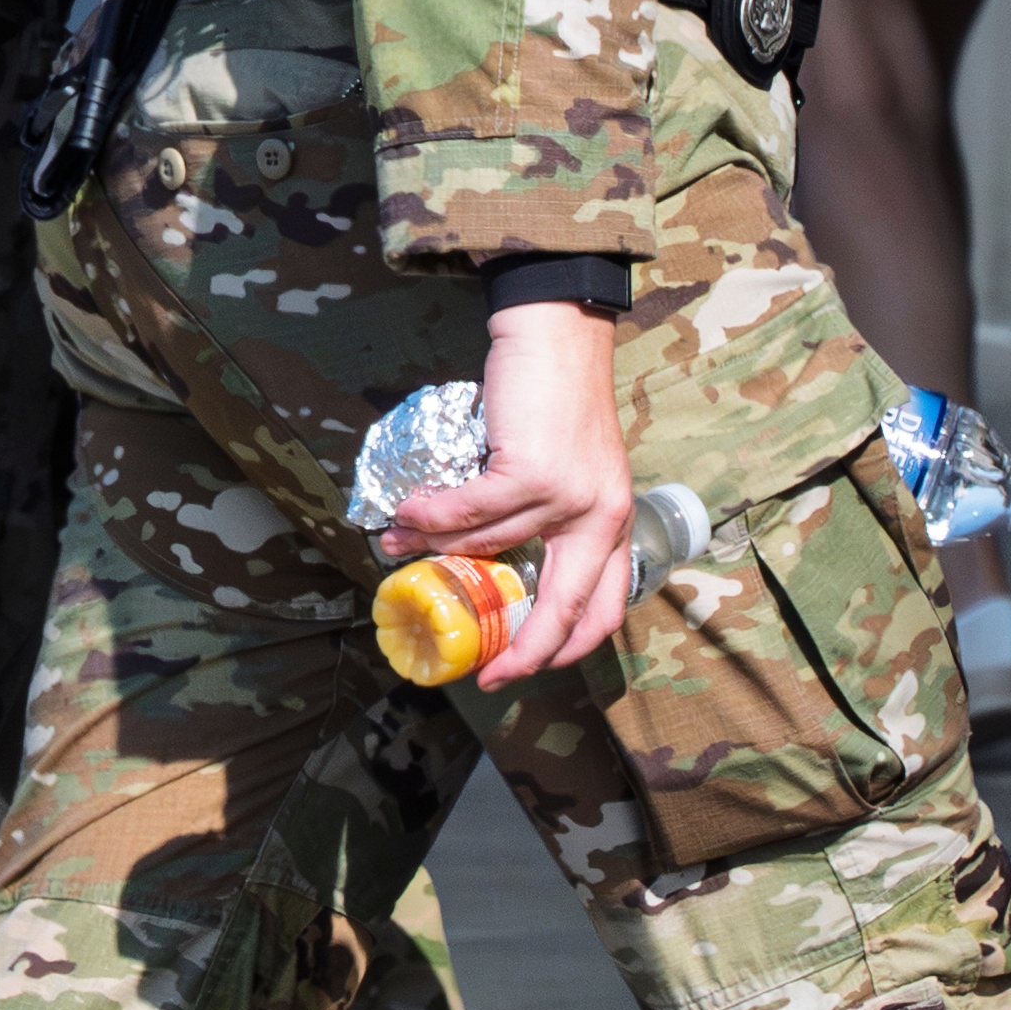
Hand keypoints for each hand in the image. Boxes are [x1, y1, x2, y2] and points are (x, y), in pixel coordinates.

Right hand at [383, 299, 632, 687]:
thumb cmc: (556, 395)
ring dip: (437, 554)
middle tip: (489, 674)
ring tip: (396, 547)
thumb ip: (552, 513)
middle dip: (526, 651)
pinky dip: (432, 518)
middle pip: (566, 606)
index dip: (567, 646)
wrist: (555, 335)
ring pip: (492, 545)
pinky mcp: (533, 470)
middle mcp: (601, 516)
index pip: (605, 606)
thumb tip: (489, 554)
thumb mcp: (574, 466)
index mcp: (614, 521)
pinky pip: (470, 510)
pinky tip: (407, 514)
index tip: (528, 667)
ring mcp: (569, 496)